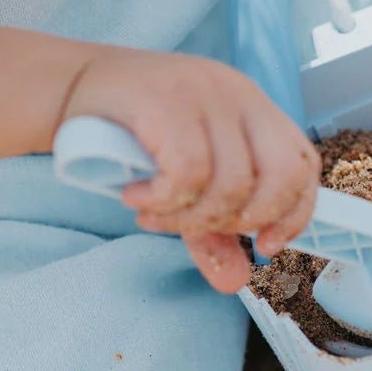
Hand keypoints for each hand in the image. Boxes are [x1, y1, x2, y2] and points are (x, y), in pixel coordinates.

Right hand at [63, 50, 319, 292]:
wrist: (68, 88)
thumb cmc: (132, 136)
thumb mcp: (183, 186)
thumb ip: (211, 232)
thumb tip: (234, 282)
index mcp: (255, 112)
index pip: (303, 164)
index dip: (295, 212)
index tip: (266, 246)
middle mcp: (239, 96)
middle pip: (280, 174)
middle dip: (244, 219)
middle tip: (197, 226)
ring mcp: (205, 93)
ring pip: (231, 181)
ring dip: (192, 217)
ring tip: (155, 217)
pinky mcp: (167, 98)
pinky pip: (188, 171)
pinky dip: (166, 201)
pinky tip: (139, 199)